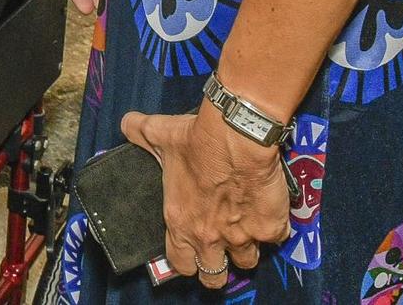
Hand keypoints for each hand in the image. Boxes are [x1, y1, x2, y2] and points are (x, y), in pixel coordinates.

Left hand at [121, 106, 290, 287]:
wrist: (236, 136)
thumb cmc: (195, 140)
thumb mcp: (158, 135)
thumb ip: (138, 132)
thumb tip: (127, 124)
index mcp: (181, 223)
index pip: (179, 263)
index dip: (184, 261)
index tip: (189, 252)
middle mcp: (210, 237)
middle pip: (214, 277)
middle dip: (215, 269)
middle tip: (218, 252)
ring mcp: (242, 237)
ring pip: (247, 262)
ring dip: (246, 250)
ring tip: (245, 232)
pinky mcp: (270, 228)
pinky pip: (275, 239)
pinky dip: (273, 229)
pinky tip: (269, 214)